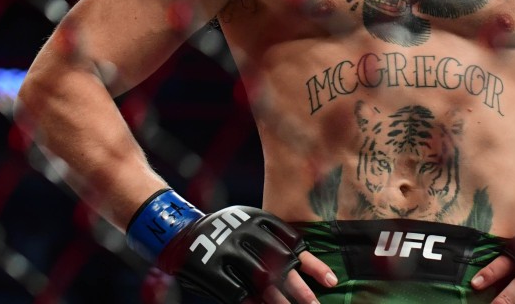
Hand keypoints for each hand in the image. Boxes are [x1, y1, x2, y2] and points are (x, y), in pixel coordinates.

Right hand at [157, 206, 334, 303]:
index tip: (332, 282)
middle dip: (301, 290)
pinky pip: (238, 293)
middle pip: (281, 267)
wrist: (182, 232)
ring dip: (280, 303)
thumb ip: (271, 240)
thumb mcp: (249, 222)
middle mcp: (246, 234)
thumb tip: (302, 264)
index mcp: (259, 220)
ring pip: (262, 284)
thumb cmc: (225, 230)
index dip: (314, 266)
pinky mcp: (212, 269)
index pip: (295, 245)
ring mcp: (228, 252)